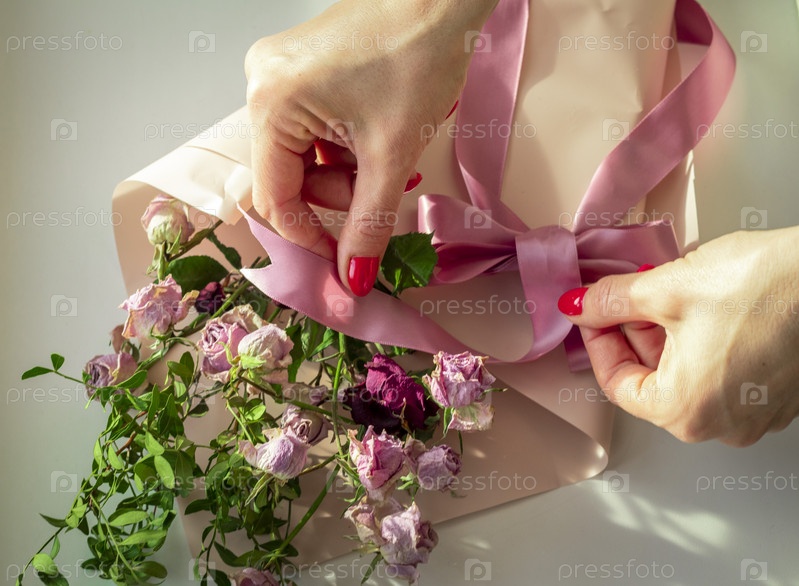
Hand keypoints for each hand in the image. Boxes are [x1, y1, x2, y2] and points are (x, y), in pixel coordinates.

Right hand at [245, 0, 497, 294]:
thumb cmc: (419, 53)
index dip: (309, 237)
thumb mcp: (392, 152)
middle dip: (340, 195)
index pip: (274, 198)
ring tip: (393, 156)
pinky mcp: (302, 67)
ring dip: (348, 172)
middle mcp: (262, 84)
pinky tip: (381, 136)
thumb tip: (353, 278)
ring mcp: (280, 72)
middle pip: (289, 176)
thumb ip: (369, 224)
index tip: (342, 259)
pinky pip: (313, 127)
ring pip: (304, 155)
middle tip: (385, 190)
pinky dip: (346, 145)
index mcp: (271, 103)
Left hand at [558, 228, 798, 445]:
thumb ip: (611, 302)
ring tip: (663, 291)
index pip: (618, 386)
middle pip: (653, 381)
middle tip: (625, 296)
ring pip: (688, 375)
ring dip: (665, 334)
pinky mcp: (778, 392)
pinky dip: (701, 341)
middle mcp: (722, 424)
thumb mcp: (664, 289)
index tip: (592, 314)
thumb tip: (580, 305)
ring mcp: (755, 412)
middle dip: (633, 334)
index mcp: (686, 411)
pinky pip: (722, 372)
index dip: (599, 343)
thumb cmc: (764, 287)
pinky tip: (701, 305)